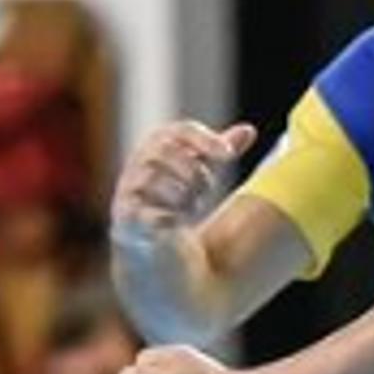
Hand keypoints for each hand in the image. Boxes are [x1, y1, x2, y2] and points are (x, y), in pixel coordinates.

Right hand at [113, 119, 256, 242]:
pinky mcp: (125, 215)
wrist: (152, 244)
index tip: (229, 155)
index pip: (179, 130)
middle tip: (206, 192)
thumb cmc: (178, 199)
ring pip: (154, 178)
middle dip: (195, 173)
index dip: (205, 139)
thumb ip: (220, 152)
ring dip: (182, 196)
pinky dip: (167, 216)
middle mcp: (138, 162)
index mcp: (158, 146)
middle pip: (165, 151)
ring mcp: (128, 187)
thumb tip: (249, 130)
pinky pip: (143, 209)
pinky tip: (178, 223)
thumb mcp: (202, 172)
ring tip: (191, 210)